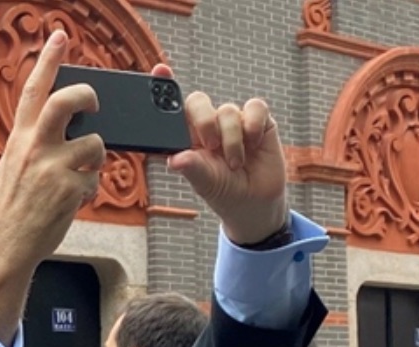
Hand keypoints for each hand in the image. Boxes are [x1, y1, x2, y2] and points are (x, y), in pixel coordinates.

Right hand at [0, 30, 104, 345]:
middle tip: (95, 103)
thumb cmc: (11, 210)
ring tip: (79, 175)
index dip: (49, 60)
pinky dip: (90, 186)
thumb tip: (66, 130)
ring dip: (95, 157)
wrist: (6, 247)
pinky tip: (74, 199)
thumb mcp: (13, 168)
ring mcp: (51, 167)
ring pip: (94, 143)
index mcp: (19, 139)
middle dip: (88, 96)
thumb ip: (35, 144)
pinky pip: (94, 176)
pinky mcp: (68, 188)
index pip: (35, 90)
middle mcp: (33, 147)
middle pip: (68, 101)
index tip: (60, 37)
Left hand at [167, 86, 288, 245]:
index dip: (165, 87)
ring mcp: (233, 121)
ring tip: (234, 165)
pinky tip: (254, 143)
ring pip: (227, 111)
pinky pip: (255, 108)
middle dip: (203, 120)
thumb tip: (175, 160)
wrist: (256, 203)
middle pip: (198, 101)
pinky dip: (253, 124)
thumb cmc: (224, 192)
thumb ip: (192, 168)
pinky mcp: (259, 121)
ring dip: (231, 140)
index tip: (159, 71)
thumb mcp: (205, 183)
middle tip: (210, 145)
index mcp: (186, 137)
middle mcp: (208, 125)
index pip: (172, 109)